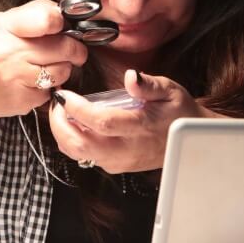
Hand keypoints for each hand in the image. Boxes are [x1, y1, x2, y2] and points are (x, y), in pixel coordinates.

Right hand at [0, 0, 89, 122]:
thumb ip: (30, 15)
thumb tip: (61, 13)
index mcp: (4, 27)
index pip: (47, 19)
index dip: (61, 22)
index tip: (63, 26)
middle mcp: (10, 52)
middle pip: (63, 47)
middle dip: (75, 48)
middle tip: (74, 50)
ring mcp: (17, 78)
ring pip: (62, 70)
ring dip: (63, 68)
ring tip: (52, 65)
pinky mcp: (23, 100)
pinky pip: (51, 91)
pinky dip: (48, 87)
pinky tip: (34, 82)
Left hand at [49, 70, 224, 172]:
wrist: (187, 142)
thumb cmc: (178, 112)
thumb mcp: (170, 91)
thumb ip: (149, 85)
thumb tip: (131, 77)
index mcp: (140, 128)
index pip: (101, 123)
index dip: (77, 109)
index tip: (64, 95)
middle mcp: (126, 149)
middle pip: (80, 144)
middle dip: (60, 124)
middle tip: (56, 104)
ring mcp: (119, 161)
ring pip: (78, 154)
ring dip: (63, 133)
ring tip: (61, 112)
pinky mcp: (115, 166)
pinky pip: (85, 156)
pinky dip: (72, 141)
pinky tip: (73, 124)